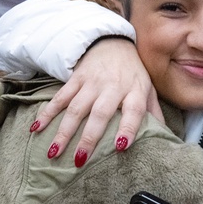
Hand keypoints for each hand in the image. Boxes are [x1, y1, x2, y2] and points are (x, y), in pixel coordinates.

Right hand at [31, 38, 161, 165]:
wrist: (113, 43)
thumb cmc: (133, 74)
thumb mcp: (148, 89)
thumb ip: (154, 113)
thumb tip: (165, 140)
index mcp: (134, 91)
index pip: (133, 111)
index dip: (128, 128)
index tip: (121, 147)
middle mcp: (112, 86)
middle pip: (99, 113)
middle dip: (88, 137)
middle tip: (79, 160)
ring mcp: (91, 82)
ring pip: (75, 108)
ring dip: (63, 131)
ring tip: (53, 152)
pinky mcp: (75, 79)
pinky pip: (60, 97)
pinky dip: (47, 112)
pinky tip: (37, 129)